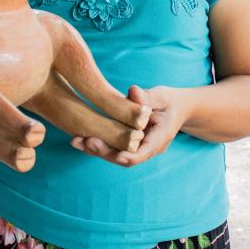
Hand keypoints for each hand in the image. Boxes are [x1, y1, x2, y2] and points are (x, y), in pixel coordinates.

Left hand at [70, 85, 188, 166]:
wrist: (174, 110)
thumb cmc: (169, 102)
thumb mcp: (162, 97)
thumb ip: (147, 97)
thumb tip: (133, 91)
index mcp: (159, 140)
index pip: (143, 153)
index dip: (129, 156)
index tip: (117, 155)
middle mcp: (145, 149)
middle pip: (124, 158)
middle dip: (104, 152)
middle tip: (87, 141)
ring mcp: (134, 148)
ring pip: (114, 155)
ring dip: (94, 150)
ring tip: (75, 141)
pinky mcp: (124, 144)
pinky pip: (110, 147)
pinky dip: (94, 144)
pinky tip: (76, 137)